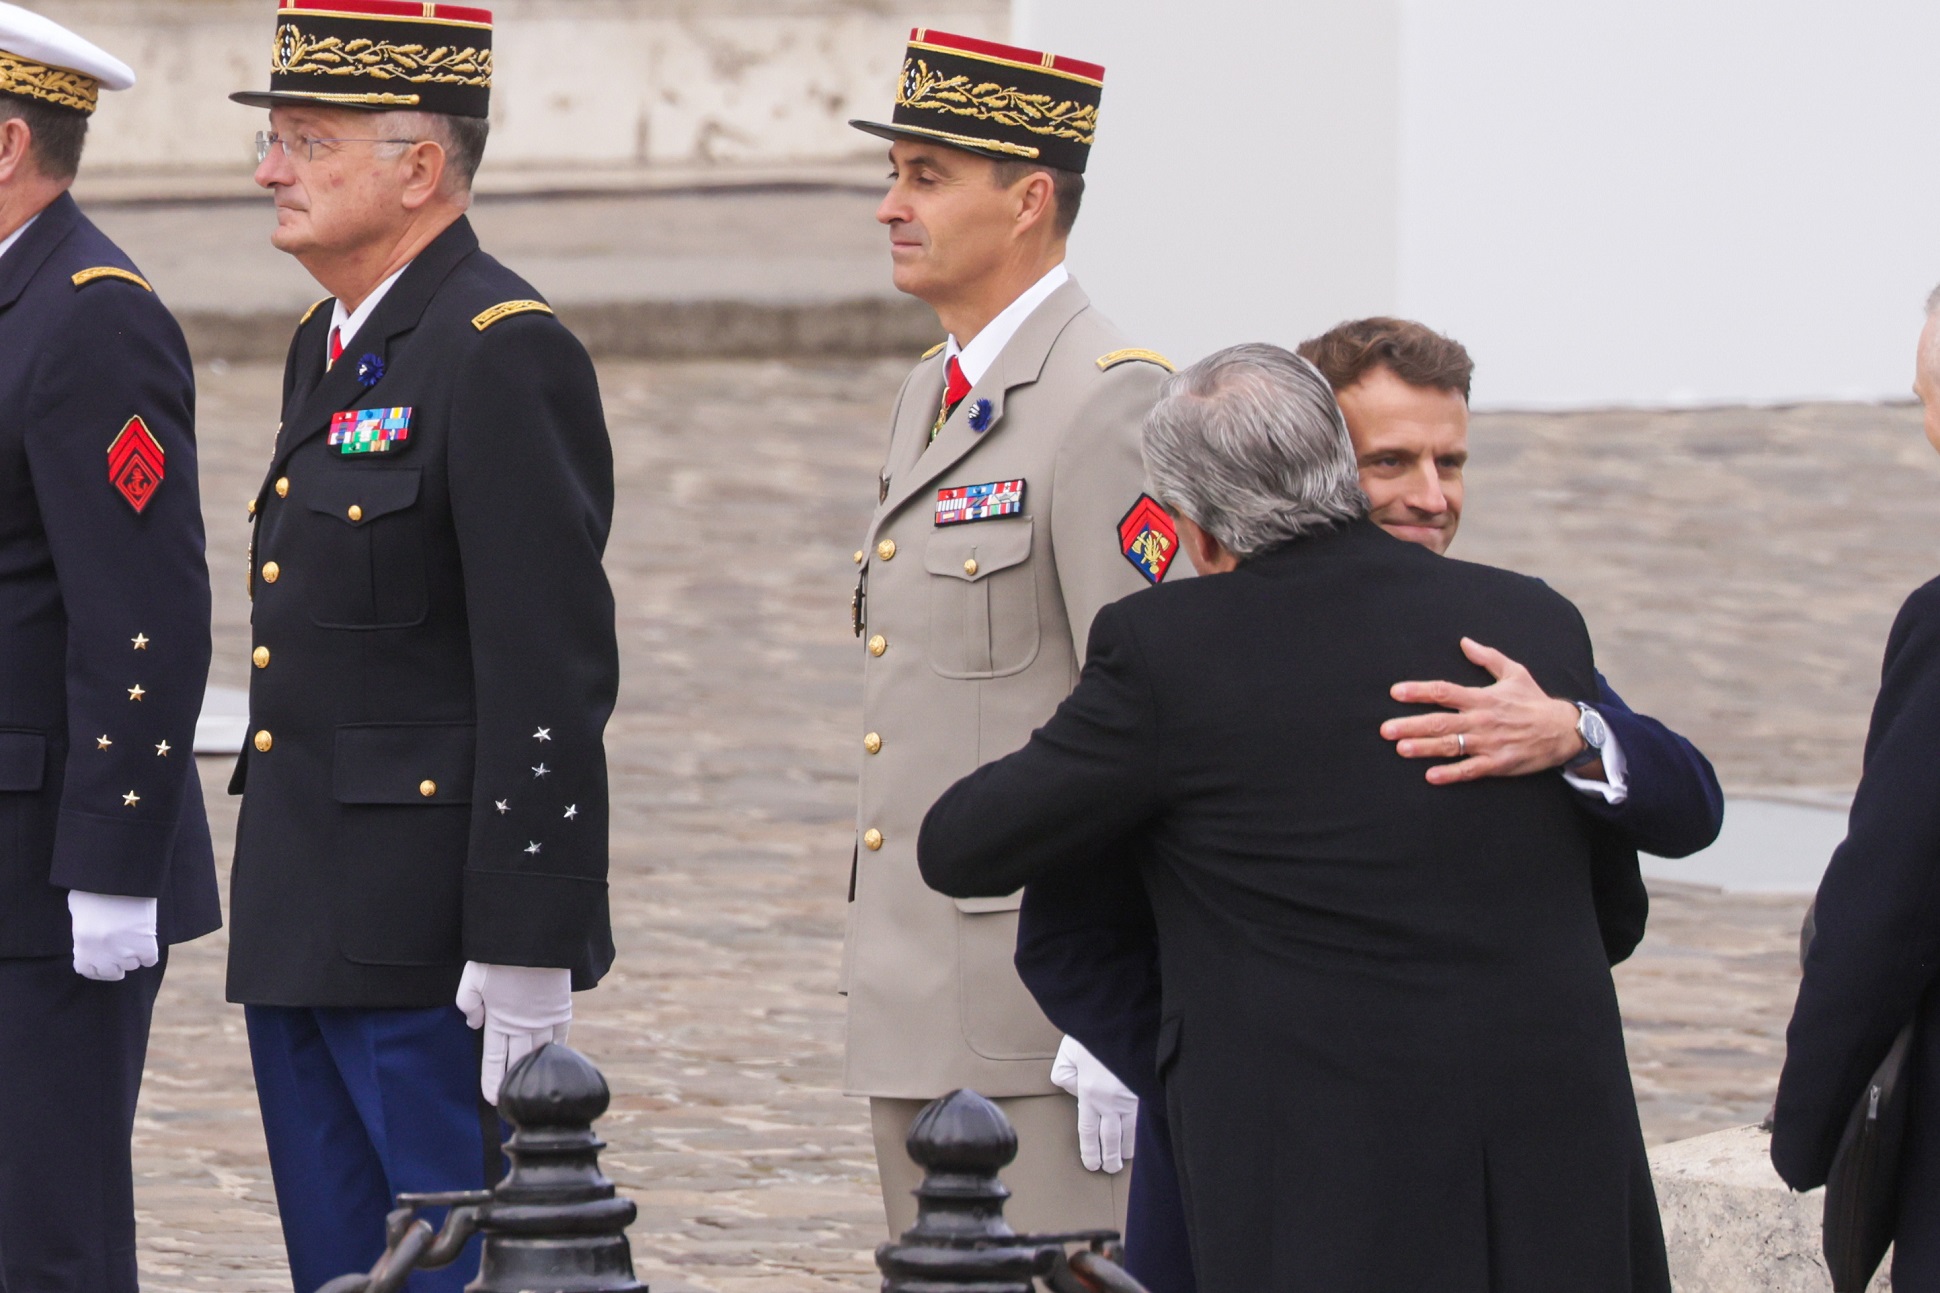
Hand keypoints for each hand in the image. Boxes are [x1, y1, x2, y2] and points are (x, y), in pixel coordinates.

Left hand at [67, 890, 158, 981]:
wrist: (117, 881)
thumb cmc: (93, 890)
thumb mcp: (79, 912)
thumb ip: (84, 930)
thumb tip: (90, 935)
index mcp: (82, 947)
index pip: (87, 971)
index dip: (97, 966)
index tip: (103, 960)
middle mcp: (102, 955)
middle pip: (112, 973)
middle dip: (117, 964)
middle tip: (122, 950)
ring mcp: (125, 952)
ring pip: (131, 966)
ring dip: (134, 956)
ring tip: (134, 939)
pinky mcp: (145, 945)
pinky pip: (150, 960)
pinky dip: (150, 954)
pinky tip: (147, 941)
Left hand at [456, 961, 572, 1104]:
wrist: (534, 939)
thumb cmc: (498, 957)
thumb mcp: (472, 978)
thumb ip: (468, 1004)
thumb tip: (475, 1024)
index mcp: (500, 1020)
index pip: (495, 1059)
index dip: (493, 1081)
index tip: (495, 1100)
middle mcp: (524, 1025)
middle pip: (518, 1061)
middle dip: (513, 1082)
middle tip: (511, 1101)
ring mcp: (545, 1018)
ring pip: (540, 1052)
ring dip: (534, 1069)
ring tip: (531, 1085)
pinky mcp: (561, 1007)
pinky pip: (560, 1035)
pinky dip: (556, 1048)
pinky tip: (552, 1057)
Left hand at [1050, 1035, 1137, 1173]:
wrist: (1120, 1017)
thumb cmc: (1091, 1034)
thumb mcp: (1067, 1056)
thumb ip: (1065, 1078)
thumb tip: (1076, 1091)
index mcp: (1091, 1093)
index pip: (1089, 1131)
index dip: (1091, 1150)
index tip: (1093, 1164)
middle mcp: (1113, 1099)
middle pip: (1112, 1137)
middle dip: (1111, 1156)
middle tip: (1110, 1168)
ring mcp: (1133, 1095)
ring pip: (1132, 1130)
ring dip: (1129, 1147)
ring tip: (1126, 1158)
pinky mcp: (1147, 1088)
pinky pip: (1145, 1116)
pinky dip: (1144, 1130)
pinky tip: (1145, 1136)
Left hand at [1382, 637, 1584, 784]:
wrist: (1564, 730)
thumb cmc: (1535, 701)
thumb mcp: (1515, 672)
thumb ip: (1487, 658)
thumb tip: (1464, 642)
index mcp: (1482, 697)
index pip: (1444, 691)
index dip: (1419, 691)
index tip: (1396, 692)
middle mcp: (1482, 719)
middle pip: (1440, 722)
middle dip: (1411, 725)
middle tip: (1385, 729)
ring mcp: (1489, 743)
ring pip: (1451, 746)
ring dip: (1425, 748)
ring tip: (1400, 749)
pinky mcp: (1498, 763)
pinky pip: (1471, 770)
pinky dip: (1451, 773)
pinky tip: (1431, 776)